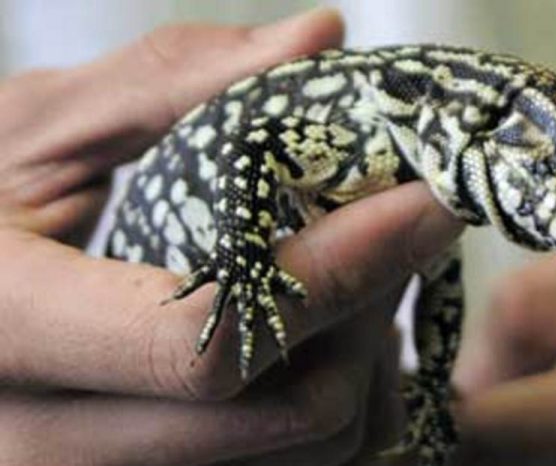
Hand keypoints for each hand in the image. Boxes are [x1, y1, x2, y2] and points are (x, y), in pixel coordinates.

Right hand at [0, 8, 464, 464]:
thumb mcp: (34, 126)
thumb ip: (171, 82)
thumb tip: (319, 36)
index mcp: (3, 330)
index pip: (213, 334)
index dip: (340, 268)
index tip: (425, 202)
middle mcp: (42, 442)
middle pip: (289, 416)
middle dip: (369, 312)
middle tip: (398, 228)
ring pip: (305, 458)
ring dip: (361, 366)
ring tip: (357, 282)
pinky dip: (331, 406)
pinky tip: (320, 341)